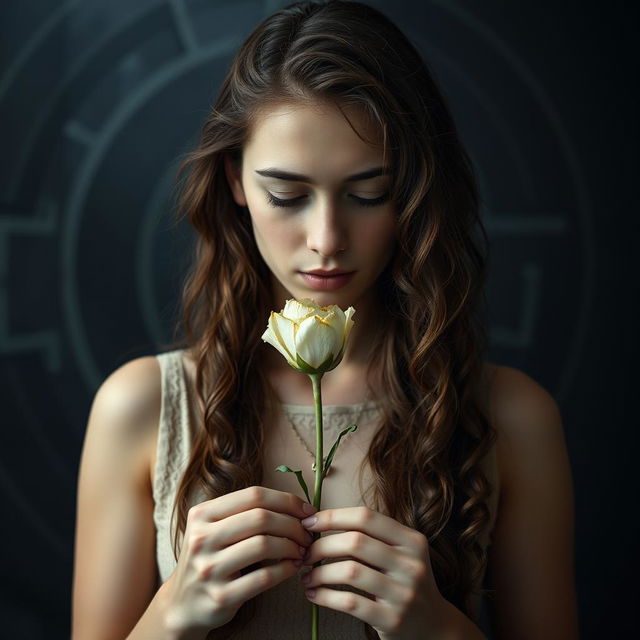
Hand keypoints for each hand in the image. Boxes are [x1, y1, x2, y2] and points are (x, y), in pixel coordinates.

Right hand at [160, 486, 315, 636]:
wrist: (183, 604)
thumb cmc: (211, 558)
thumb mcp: (215, 528)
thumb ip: (246, 512)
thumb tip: (297, 506)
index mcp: (202, 514)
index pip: (254, 495)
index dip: (286, 500)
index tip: (306, 510)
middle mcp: (201, 538)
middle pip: (261, 518)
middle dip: (293, 524)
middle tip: (307, 533)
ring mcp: (209, 568)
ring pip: (264, 545)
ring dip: (292, 546)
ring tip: (301, 550)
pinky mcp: (221, 596)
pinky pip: (264, 577)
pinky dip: (285, 570)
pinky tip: (292, 567)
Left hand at [300, 506, 446, 639]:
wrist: (433, 627)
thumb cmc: (404, 582)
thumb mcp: (400, 554)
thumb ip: (372, 536)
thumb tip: (320, 522)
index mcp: (412, 540)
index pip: (366, 516)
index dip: (333, 516)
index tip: (310, 523)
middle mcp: (411, 564)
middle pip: (355, 541)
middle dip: (321, 546)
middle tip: (305, 553)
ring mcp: (403, 593)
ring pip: (349, 571)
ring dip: (319, 573)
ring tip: (307, 576)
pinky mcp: (391, 619)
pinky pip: (349, 602)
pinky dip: (324, 597)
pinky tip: (314, 595)